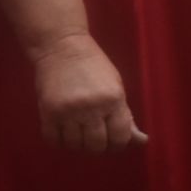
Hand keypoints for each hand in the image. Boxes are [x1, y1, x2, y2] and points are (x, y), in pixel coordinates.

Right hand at [30, 32, 146, 151]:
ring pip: (75, 145)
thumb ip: (126, 115)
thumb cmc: (93, 65)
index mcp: (113, 99)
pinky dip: (58, 141)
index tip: (111, 140)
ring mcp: (68, 109)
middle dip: (97, 146)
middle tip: (93, 137)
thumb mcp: (115, 86)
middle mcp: (91, 107)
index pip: (120, 137)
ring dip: (77, 144)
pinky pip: (53, 139)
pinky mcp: (48, 110)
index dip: (117, 144)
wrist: (60, 45)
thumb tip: (142, 141)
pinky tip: (62, 132)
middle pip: (97, 145)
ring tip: (77, 133)